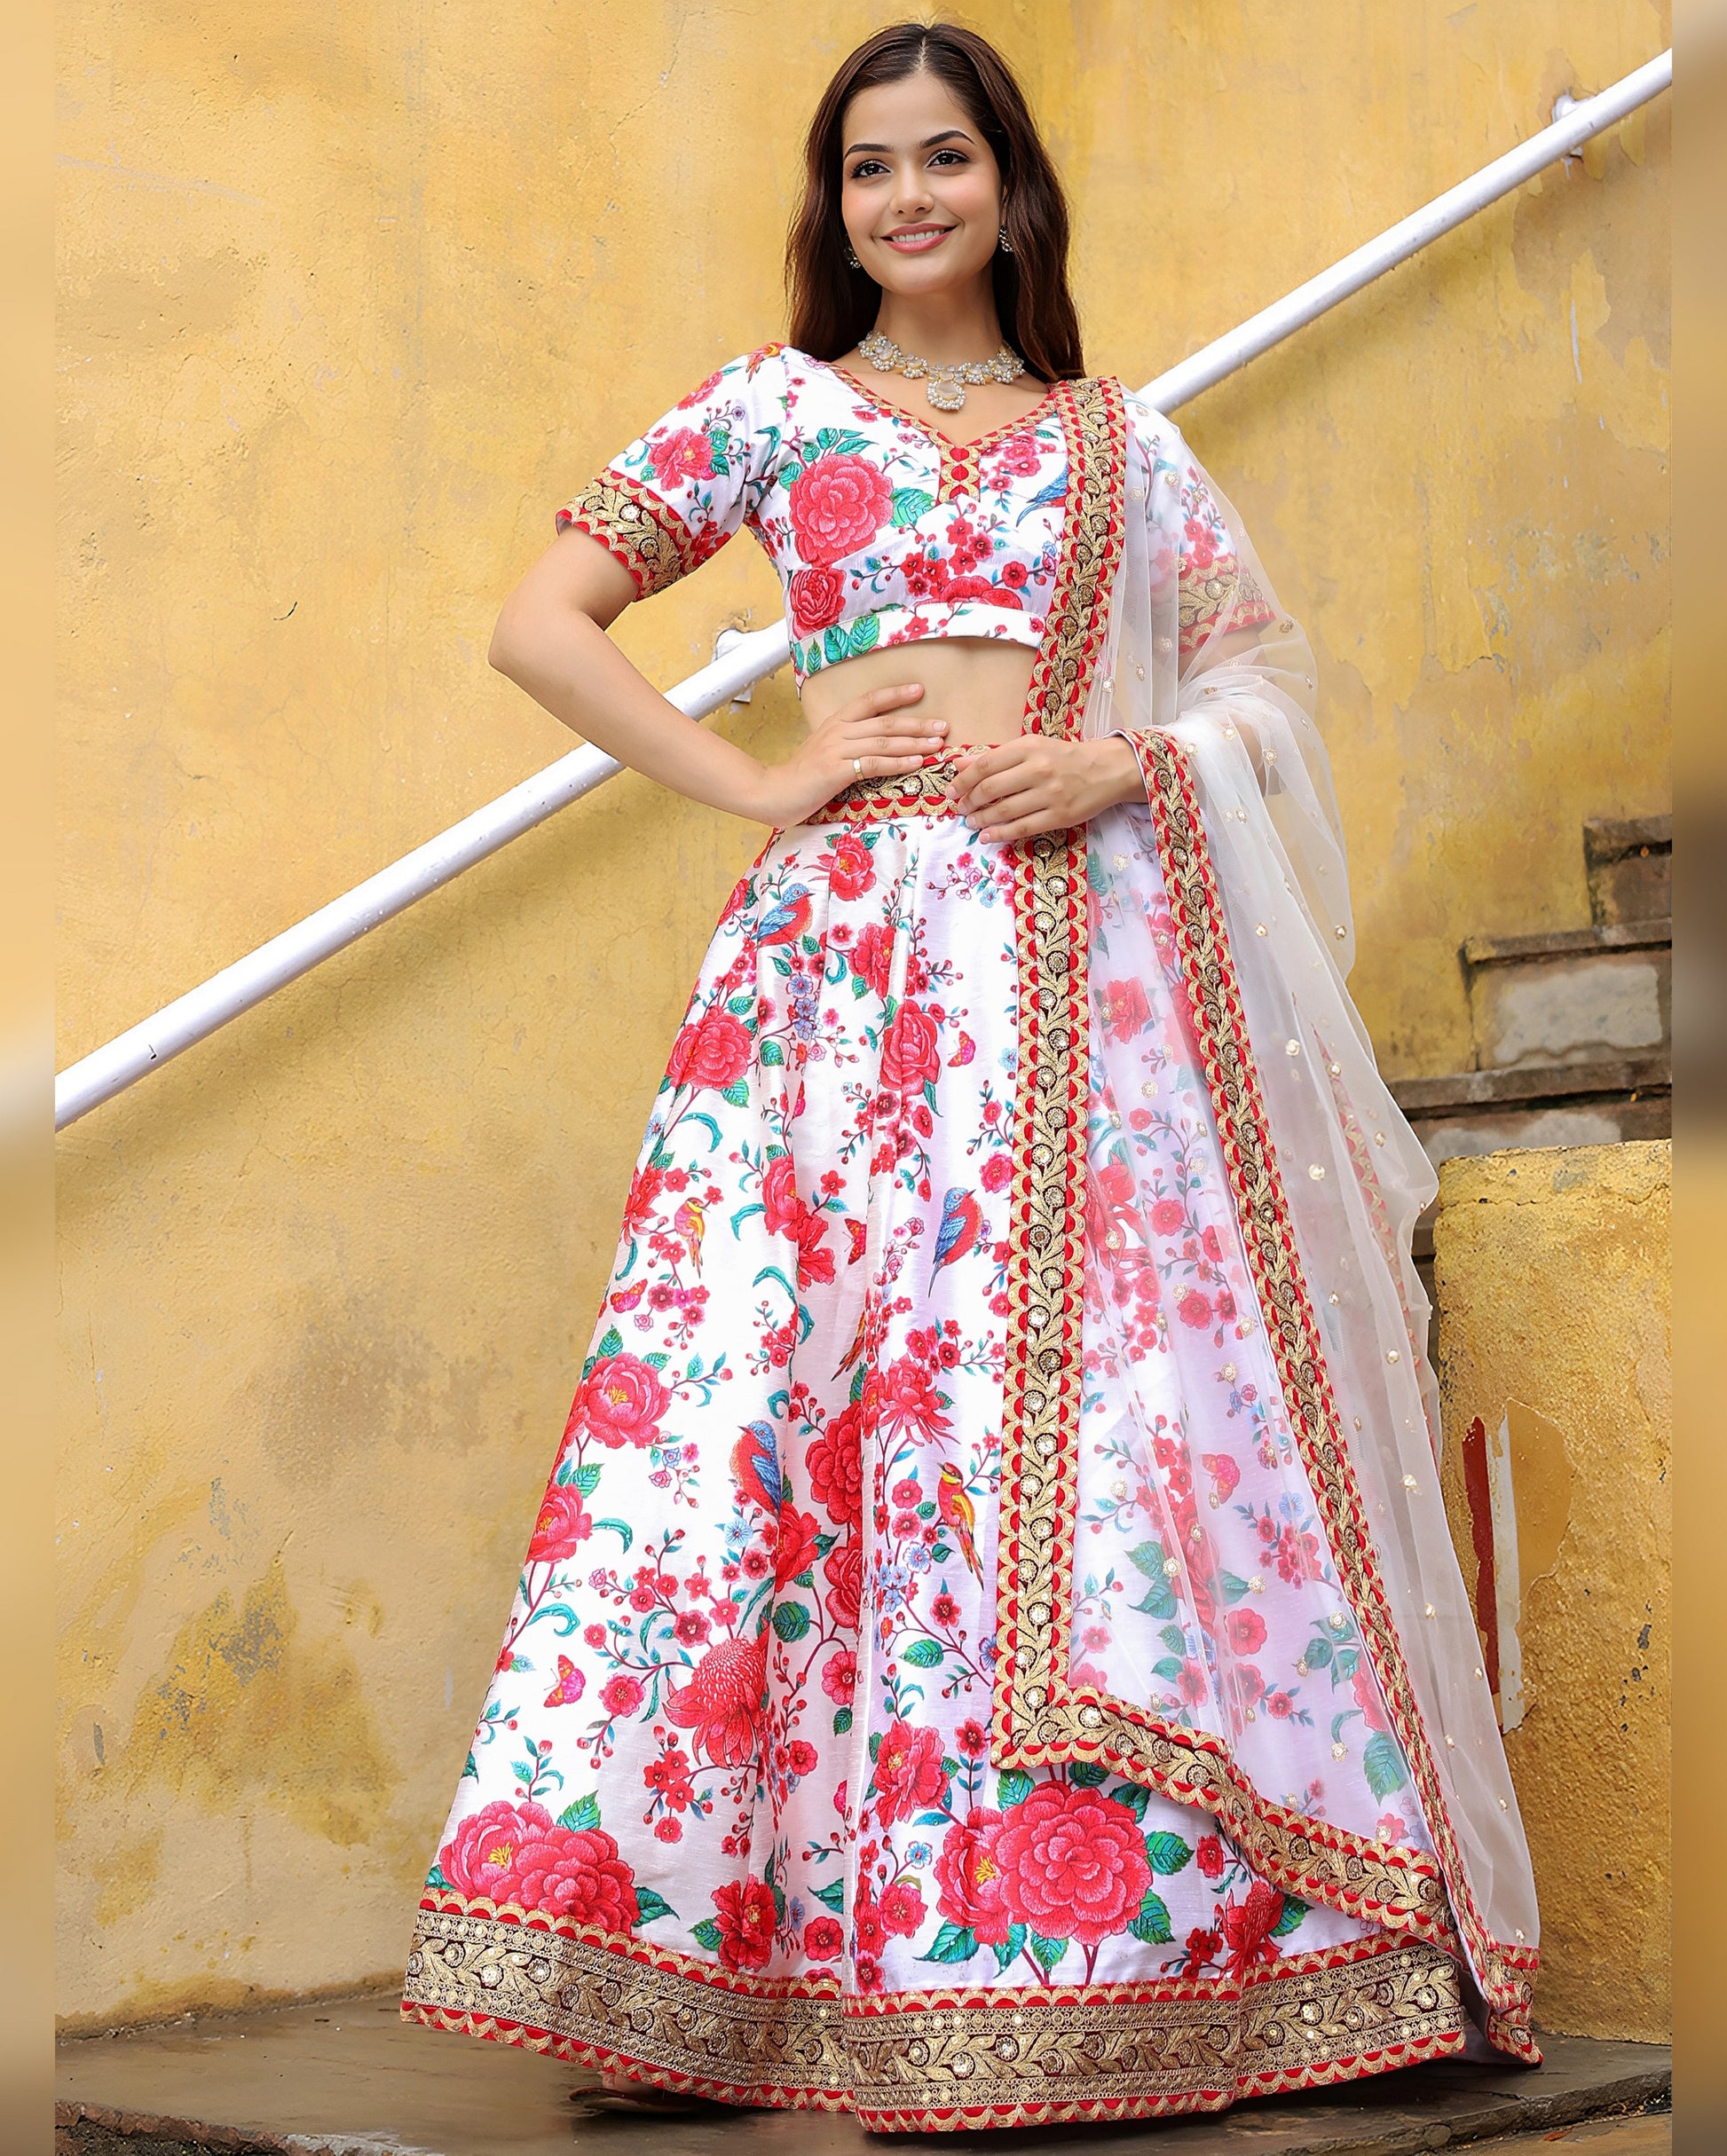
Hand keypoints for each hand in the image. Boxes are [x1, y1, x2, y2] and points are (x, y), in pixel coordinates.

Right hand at [748, 683, 945, 827]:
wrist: (774, 792)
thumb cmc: (802, 776)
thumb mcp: (825, 750)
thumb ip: (848, 742)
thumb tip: (877, 742)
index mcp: (835, 722)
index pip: (869, 701)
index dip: (895, 694)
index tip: (919, 690)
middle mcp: (838, 731)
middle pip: (884, 722)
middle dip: (917, 723)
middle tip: (943, 725)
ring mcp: (836, 750)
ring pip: (883, 742)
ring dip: (914, 743)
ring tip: (938, 744)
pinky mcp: (836, 771)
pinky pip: (874, 764)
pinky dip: (898, 763)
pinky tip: (916, 763)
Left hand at [950, 734, 1142, 842]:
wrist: (1106, 770)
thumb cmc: (1064, 757)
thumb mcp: (1031, 748)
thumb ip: (995, 756)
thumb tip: (959, 765)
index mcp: (1029, 747)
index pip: (985, 765)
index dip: (963, 781)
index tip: (950, 791)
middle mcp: (1039, 769)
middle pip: (991, 789)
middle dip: (969, 801)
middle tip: (960, 809)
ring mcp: (1050, 794)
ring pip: (1005, 811)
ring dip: (982, 819)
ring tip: (971, 822)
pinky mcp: (1060, 816)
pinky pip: (1023, 828)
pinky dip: (1000, 833)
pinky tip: (987, 836)